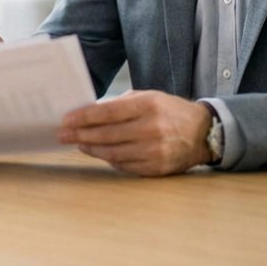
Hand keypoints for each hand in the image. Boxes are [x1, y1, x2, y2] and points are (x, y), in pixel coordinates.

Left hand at [57, 90, 211, 175]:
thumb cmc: (170, 111)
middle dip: (81, 135)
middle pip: (107, 135)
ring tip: (78, 144)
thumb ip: (120, 104)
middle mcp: (152, 129)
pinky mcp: (157, 168)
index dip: (84, 117)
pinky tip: (100, 153)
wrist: (203, 133)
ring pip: (113, 153)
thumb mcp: (148, 97)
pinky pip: (125, 166)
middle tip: (63, 135)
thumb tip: (89, 112)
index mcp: (148, 106)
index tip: (66, 120)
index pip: (108, 113)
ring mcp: (155, 151)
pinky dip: (109, 160)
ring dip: (91, 149)